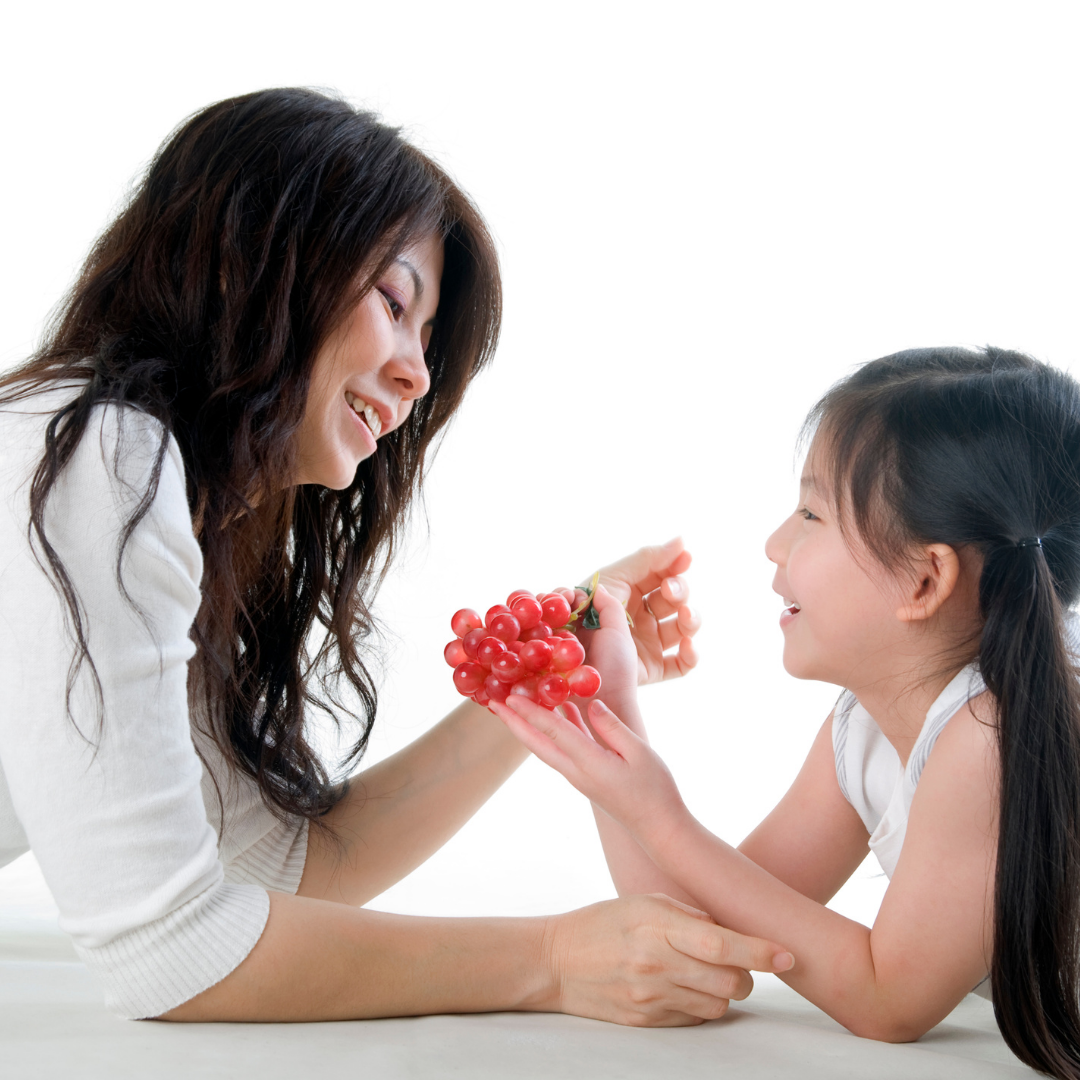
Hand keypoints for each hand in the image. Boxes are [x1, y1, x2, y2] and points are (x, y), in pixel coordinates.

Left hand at [491, 692, 682, 841]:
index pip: (554, 732)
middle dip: (514, 723)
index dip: (531, 712)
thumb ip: (613, 728)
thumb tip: (591, 704)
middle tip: (493, 703)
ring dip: (529, 727)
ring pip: (547, 747)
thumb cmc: (655, 790)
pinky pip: (565, 749)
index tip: (511, 697)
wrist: (658, 828)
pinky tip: (561, 711)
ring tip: (516, 706)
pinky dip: (557, 730)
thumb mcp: (640, 753)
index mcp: (589, 764)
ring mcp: (580, 776)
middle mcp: (577, 771)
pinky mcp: (587, 777)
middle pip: (538, 744)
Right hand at [544, 893, 794, 1026]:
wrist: (556, 962)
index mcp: (656, 927)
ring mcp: (650, 997)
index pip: (720, 944)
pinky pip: (694, 1019)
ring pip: (718, 1005)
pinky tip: (681, 987)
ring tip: (701, 973)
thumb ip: (688, 915)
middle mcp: (655, 964)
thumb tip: (727, 930)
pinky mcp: (646, 1020)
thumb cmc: (602, 923)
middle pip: (730, 982)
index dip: (759, 951)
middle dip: (745, 975)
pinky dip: (700, 1005)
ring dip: (723, 991)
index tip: (787, 955)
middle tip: (737, 963)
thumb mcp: (642, 902)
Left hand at [587, 538, 699, 686]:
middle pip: (675, 600)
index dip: (674, 565)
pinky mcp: (652, 668)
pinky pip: (681, 664)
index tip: (686, 557)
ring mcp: (648, 643)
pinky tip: (687, 645)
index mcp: (630, 592)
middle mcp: (641, 617)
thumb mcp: (615, 578)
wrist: (571, 658)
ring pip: (684, 629)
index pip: (661, 575)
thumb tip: (682, 539)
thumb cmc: (585, 612)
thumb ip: (648, 558)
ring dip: (691, 619)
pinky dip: (691, 655)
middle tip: (669, 590)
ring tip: (685, 615)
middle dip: (679, 591)